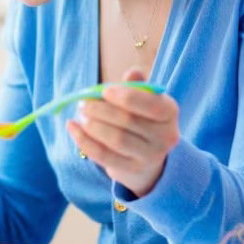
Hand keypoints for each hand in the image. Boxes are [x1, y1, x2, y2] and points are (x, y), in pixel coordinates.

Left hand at [66, 68, 179, 197]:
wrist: (146, 156)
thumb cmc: (140, 118)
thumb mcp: (142, 99)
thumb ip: (136, 86)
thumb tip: (132, 72)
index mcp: (170, 111)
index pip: (150, 103)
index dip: (124, 96)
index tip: (103, 91)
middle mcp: (166, 136)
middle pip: (128, 121)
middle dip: (100, 110)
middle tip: (83, 103)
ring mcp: (151, 156)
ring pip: (116, 139)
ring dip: (92, 126)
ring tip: (80, 116)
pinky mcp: (133, 170)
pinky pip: (104, 156)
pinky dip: (85, 141)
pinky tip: (73, 128)